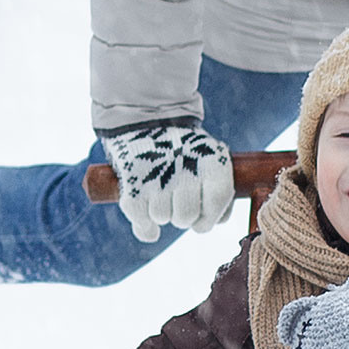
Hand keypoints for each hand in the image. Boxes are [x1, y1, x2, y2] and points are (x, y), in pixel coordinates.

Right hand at [99, 121, 234, 243]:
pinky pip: (141, 219)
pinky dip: (142, 221)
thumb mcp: (210, 165)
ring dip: (160, 212)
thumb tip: (204, 226)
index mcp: (213, 165)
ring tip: (159, 191)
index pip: (215, 204)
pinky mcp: (133, 184)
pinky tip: (145, 207)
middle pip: (186, 218)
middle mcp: (188, 170)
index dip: (207, 217)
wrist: (150, 122)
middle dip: (181, 214)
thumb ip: (216, 198)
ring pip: (162, 217)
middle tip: (175, 197)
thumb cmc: (186, 153)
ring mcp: (159, 177)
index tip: (199, 212)